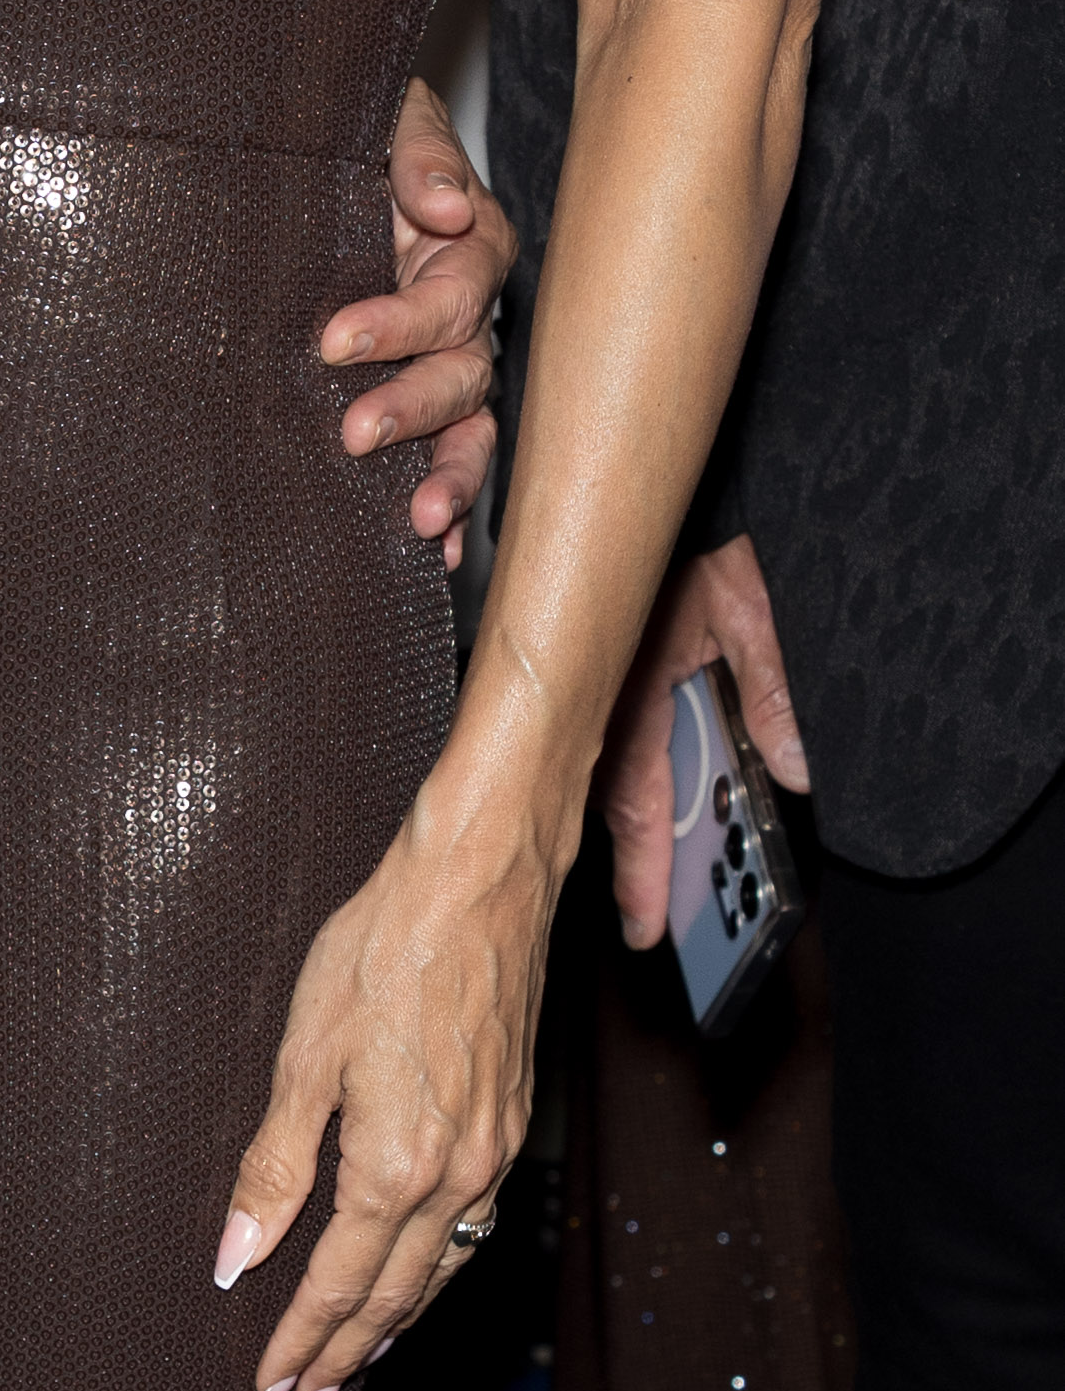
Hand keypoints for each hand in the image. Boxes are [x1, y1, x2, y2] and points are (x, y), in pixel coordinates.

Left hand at [214, 794, 550, 1390]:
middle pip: (396, 1296)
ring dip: (395, 1322)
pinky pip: (471, 1229)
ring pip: (441, 1270)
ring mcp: (492, 1154)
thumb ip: (273, 1165)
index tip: (269, 1382)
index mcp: (397, 1164)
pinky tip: (416, 1271)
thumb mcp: (305, 1053)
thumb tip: (236, 1254)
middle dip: (347, 1354)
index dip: (302, 1339)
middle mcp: (456, 1176)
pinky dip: (436, 1270)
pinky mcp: (509, 1125)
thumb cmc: (383, 949)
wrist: (478, 886)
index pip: (341, 1284)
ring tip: (355, 1358)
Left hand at [319, 74, 516, 567]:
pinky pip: (451, 457)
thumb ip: (417, 153)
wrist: (332, 151)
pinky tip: (437, 552)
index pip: (451, 295)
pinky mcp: (424, 398)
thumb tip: (443, 207)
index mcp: (467, 244)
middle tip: (352, 432)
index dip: (398, 322)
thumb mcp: (390, 119)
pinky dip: (453, 508)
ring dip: (451, 475)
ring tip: (421, 521)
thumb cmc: (362, 133)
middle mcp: (467, 311)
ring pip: (470, 429)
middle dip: (413, 407)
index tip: (332, 340)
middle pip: (464, 372)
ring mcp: (450, 360)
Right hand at [596, 538, 807, 946]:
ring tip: (674, 871)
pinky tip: (664, 792)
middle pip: (613, 791)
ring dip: (640, 815)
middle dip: (639, 858)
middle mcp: (601, 681)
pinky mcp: (601, 654)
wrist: (648, 460)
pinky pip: (614, 728)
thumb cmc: (697, 522)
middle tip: (663, 922)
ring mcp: (595, 669)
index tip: (649, 931)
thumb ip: (770, 685)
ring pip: (610, 762)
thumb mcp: (751, 602)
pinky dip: (635, 768)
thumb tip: (795, 768)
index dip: (641, 869)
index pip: (634, 796)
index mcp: (629, 678)